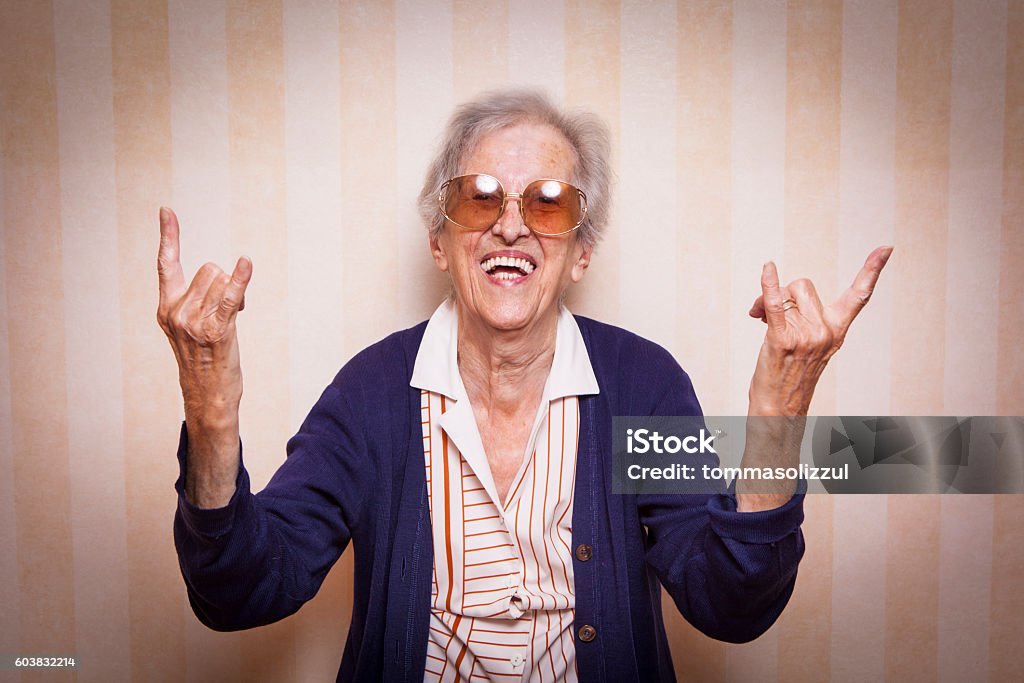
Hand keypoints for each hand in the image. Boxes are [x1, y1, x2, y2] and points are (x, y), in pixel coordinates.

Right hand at [157, 207, 251, 506]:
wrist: (208, 397)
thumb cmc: (205, 359)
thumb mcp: (191, 327)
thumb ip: (198, 299)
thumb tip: (224, 273)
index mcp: (166, 307)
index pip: (167, 263)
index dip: (169, 235)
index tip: (167, 209)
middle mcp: (176, 312)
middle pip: (210, 269)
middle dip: (224, 284)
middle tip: (224, 314)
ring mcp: (194, 322)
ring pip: (223, 281)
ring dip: (236, 294)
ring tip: (230, 324)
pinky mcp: (216, 331)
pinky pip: (231, 297)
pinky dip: (241, 280)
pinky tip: (246, 264)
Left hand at [746, 246, 892, 415]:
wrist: (778, 409)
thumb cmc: (789, 375)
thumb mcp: (807, 344)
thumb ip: (802, 317)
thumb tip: (776, 295)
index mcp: (836, 331)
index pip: (859, 297)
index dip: (872, 270)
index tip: (887, 248)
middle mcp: (825, 332)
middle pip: (804, 285)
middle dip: (784, 292)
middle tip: (769, 311)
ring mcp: (806, 337)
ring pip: (787, 292)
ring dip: (768, 298)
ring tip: (759, 317)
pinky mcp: (782, 340)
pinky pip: (775, 305)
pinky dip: (768, 286)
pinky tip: (767, 268)